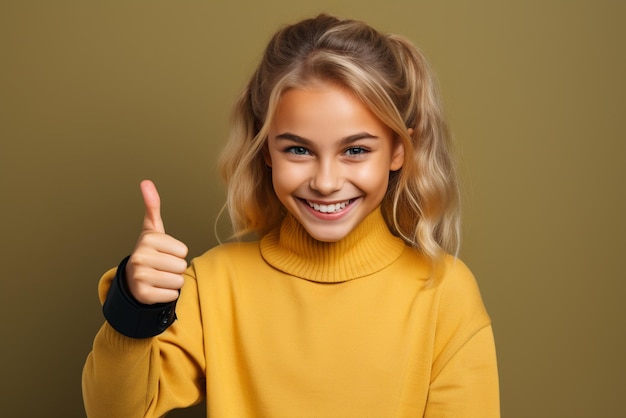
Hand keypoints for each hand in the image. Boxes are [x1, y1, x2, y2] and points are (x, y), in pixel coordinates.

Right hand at [125, 180, 188, 303]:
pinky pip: (172, 295)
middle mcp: (140, 257)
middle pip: (181, 266)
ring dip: (173, 281)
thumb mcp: (152, 229)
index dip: (177, 253)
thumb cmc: (150, 252)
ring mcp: (140, 277)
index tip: (163, 252)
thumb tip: (146, 182)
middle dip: (175, 268)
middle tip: (162, 266)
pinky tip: (156, 288)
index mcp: (147, 239)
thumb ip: (152, 206)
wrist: (132, 279)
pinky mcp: (143, 295)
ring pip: (178, 281)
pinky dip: (168, 294)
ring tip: (160, 276)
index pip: (183, 250)